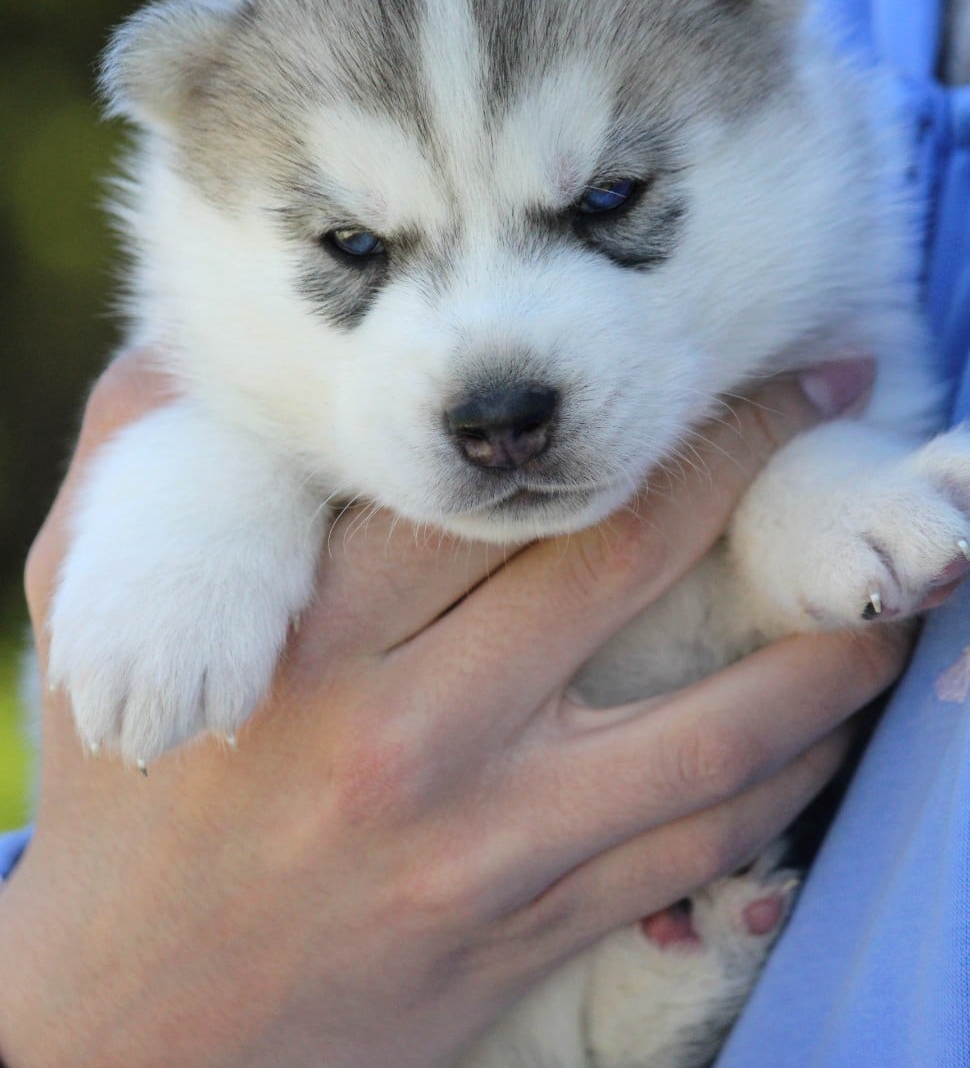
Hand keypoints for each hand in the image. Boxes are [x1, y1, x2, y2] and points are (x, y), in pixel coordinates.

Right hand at [0, 353, 905, 1067]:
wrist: (135, 1033)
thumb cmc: (124, 813)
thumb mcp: (86, 626)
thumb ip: (132, 466)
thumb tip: (180, 340)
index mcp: (308, 640)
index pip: (483, 489)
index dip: (606, 407)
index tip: (685, 347)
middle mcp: (413, 735)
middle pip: (617, 565)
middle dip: (738, 463)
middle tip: (821, 392)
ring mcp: (488, 845)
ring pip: (708, 729)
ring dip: (817, 648)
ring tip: (887, 583)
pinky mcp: (531, 929)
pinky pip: (698, 846)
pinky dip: (785, 777)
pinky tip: (830, 724)